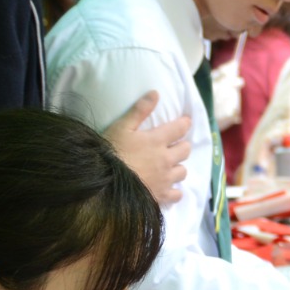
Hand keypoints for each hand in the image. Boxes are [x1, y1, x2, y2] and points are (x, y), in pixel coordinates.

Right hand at [105, 91, 192, 205]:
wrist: (104, 184)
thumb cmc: (111, 152)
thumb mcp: (121, 127)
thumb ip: (139, 110)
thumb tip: (156, 93)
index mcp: (157, 140)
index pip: (180, 128)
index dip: (185, 123)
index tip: (186, 121)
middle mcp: (166, 159)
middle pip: (185, 150)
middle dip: (182, 145)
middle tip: (175, 145)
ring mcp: (165, 179)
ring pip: (183, 171)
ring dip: (178, 167)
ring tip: (170, 167)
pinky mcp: (161, 196)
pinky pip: (177, 194)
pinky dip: (175, 191)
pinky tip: (169, 188)